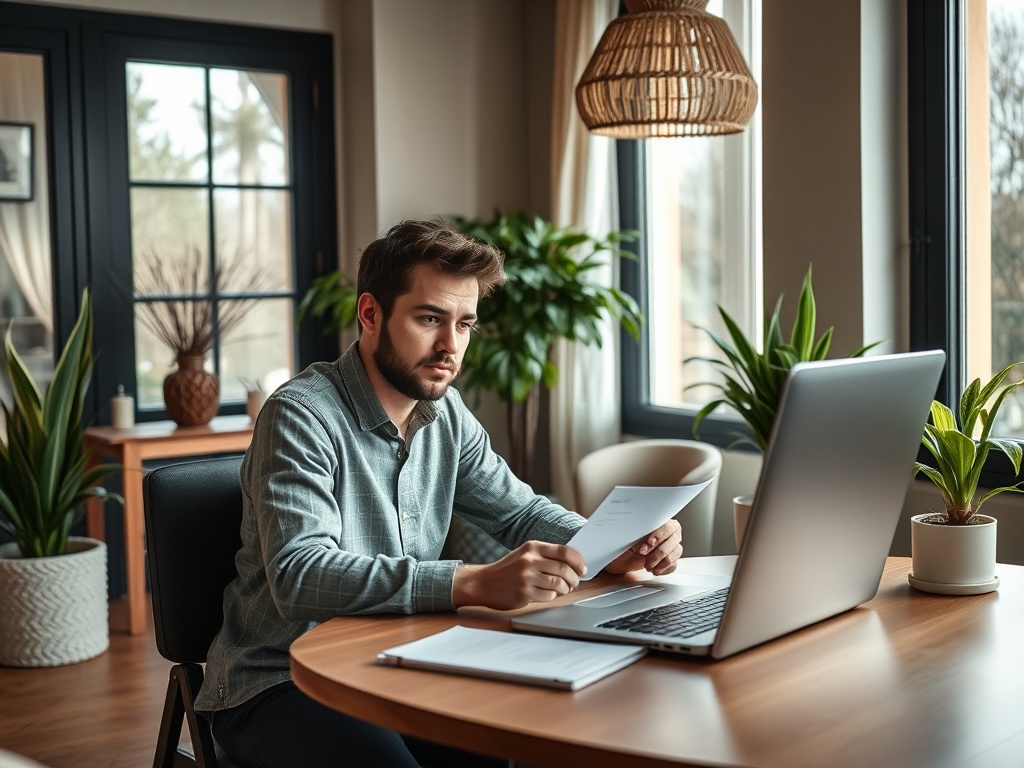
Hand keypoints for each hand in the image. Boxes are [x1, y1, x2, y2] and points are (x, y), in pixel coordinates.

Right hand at [452, 541, 586, 609]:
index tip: (582, 568)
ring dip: (565, 589)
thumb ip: (544, 556)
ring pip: (558, 583)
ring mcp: (527, 577)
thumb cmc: (507, 570)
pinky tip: (547, 594)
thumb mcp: (524, 554)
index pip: (563, 551)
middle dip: (574, 578)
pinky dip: (552, 597)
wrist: (484, 583)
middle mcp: (530, 560)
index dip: (577, 561)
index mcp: (532, 547)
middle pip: (564, 568)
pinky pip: (549, 596)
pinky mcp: (524, 593)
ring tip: (563, 589)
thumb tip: (571, 563)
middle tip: (575, 582)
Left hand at [604, 519, 682, 575]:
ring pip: (674, 554)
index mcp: (660, 523)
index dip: (658, 536)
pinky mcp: (670, 561)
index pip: (667, 526)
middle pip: (673, 541)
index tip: (647, 545)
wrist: (620, 558)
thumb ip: (635, 533)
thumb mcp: (626, 536)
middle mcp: (669, 534)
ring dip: (660, 562)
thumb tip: (639, 536)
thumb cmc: (624, 543)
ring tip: (647, 565)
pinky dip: (663, 569)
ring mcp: (671, 547)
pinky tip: (653, 569)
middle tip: (643, 555)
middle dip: (658, 552)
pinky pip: (673, 565)